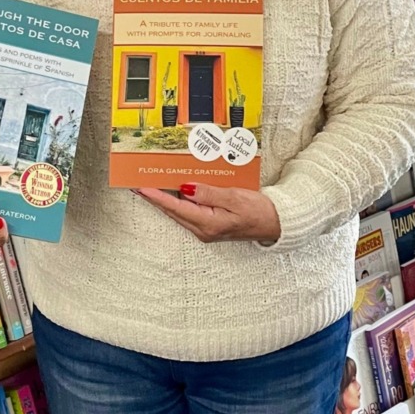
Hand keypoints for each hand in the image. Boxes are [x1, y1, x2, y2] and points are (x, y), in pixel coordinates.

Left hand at [136, 183, 280, 244]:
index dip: (156, 197)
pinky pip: (188, 212)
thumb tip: (186, 189)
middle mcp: (203, 230)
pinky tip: (174, 192)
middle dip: (155, 198)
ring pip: (179, 212)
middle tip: (138, 183)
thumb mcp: (234, 198)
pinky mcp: (210, 225)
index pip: (176, 207)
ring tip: (150, 186)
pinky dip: (178, 202)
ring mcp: (206, 229)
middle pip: (173, 211)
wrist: (276, 223)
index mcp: (208, 223)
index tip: (141, 187)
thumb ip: (209, 193)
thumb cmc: (259, 211)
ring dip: (165, 199)